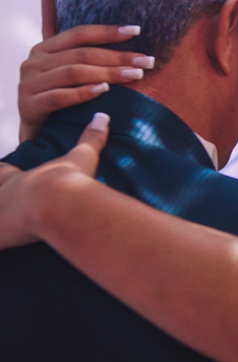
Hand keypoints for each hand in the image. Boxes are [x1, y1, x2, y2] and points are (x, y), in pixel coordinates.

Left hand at [0, 113, 109, 249]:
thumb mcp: (82, 157)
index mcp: (16, 178)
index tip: (5, 172)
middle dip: (3, 198)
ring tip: (9, 227)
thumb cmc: (70, 180)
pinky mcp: (0, 235)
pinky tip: (8, 246)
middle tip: (9, 204)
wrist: (61, 203)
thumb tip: (103, 115)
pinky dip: (3, 241)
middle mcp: (3, 196)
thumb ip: (90, 138)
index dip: (4, 172)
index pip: (2, 172)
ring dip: (3, 220)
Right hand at [18, 0, 152, 142]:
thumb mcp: (57, 63)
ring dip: (108, 74)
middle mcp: (33, 62)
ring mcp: (28, 84)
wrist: (36, 132)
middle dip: (118, 56)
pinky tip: (105, 92)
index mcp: (43, 48)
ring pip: (73, 73)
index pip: (80, 34)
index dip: (108, 31)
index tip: (137, 30)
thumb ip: (57, 32)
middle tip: (147, 61)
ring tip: (135, 75)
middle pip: (82, 54)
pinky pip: (60, 97)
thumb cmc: (54, 93)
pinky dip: (84, 93)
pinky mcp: (28, 106)